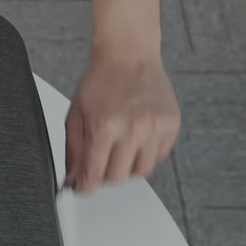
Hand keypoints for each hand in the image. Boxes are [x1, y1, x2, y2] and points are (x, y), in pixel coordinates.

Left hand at [64, 51, 180, 193]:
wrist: (129, 56)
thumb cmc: (100, 82)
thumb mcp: (76, 114)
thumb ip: (73, 149)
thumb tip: (73, 178)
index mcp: (104, 128)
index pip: (95, 175)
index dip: (87, 187)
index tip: (84, 189)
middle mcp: (133, 130)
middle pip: (120, 178)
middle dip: (106, 176)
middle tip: (100, 164)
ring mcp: (155, 128)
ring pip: (143, 171)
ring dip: (128, 167)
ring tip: (120, 150)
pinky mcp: (172, 125)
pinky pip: (160, 156)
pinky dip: (147, 154)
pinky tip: (137, 139)